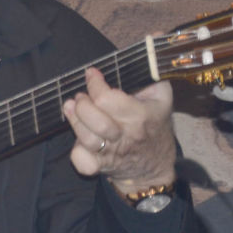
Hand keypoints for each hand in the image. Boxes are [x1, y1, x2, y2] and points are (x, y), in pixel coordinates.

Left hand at [61, 66, 176, 194]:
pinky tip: (78, 140)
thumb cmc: (154, 127)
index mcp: (140, 117)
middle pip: (97, 120)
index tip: (91, 74)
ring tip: (70, 108)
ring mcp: (111, 153)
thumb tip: (133, 64)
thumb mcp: (162, 99)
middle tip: (81, 96)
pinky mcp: (100, 166)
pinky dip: (77, 153)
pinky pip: (83, 163)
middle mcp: (125, 136)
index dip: (95, 84)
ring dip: (74, 121)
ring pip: (87, 139)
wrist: (155, 167)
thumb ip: (151, 79)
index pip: (108, 99)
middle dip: (82, 104)